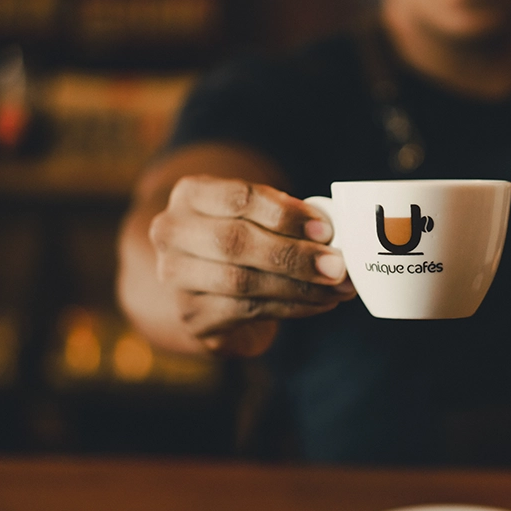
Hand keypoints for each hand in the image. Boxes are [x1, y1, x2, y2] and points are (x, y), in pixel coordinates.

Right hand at [148, 174, 354, 355]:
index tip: (325, 230)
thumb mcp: (258, 215)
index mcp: (191, 194)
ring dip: (300, 287)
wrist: (206, 283)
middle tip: (337, 266)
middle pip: (236, 242)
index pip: (239, 198)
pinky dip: (292, 307)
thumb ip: (288, 218)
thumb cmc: (244, 237)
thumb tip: (333, 237)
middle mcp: (172, 232)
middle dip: (294, 256)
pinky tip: (320, 302)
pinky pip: (248, 311)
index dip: (285, 215)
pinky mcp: (192, 315)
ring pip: (243, 282)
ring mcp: (175, 277)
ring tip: (337, 287)